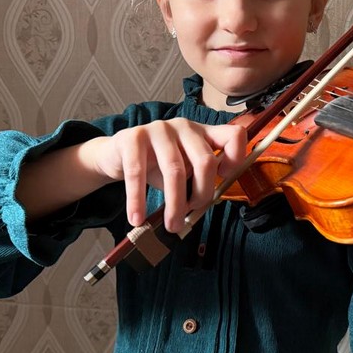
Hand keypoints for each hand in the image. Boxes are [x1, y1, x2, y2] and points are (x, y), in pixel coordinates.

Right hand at [86, 120, 246, 231]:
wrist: (116, 155)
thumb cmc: (155, 165)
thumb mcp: (182, 169)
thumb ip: (197, 180)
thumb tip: (204, 205)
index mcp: (202, 133)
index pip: (233, 135)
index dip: (237, 157)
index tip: (224, 178)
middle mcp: (184, 127)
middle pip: (205, 160)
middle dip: (202, 193)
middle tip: (192, 212)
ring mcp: (158, 129)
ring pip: (174, 170)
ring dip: (175, 204)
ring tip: (171, 225)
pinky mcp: (133, 138)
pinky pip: (138, 173)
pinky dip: (138, 200)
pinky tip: (137, 218)